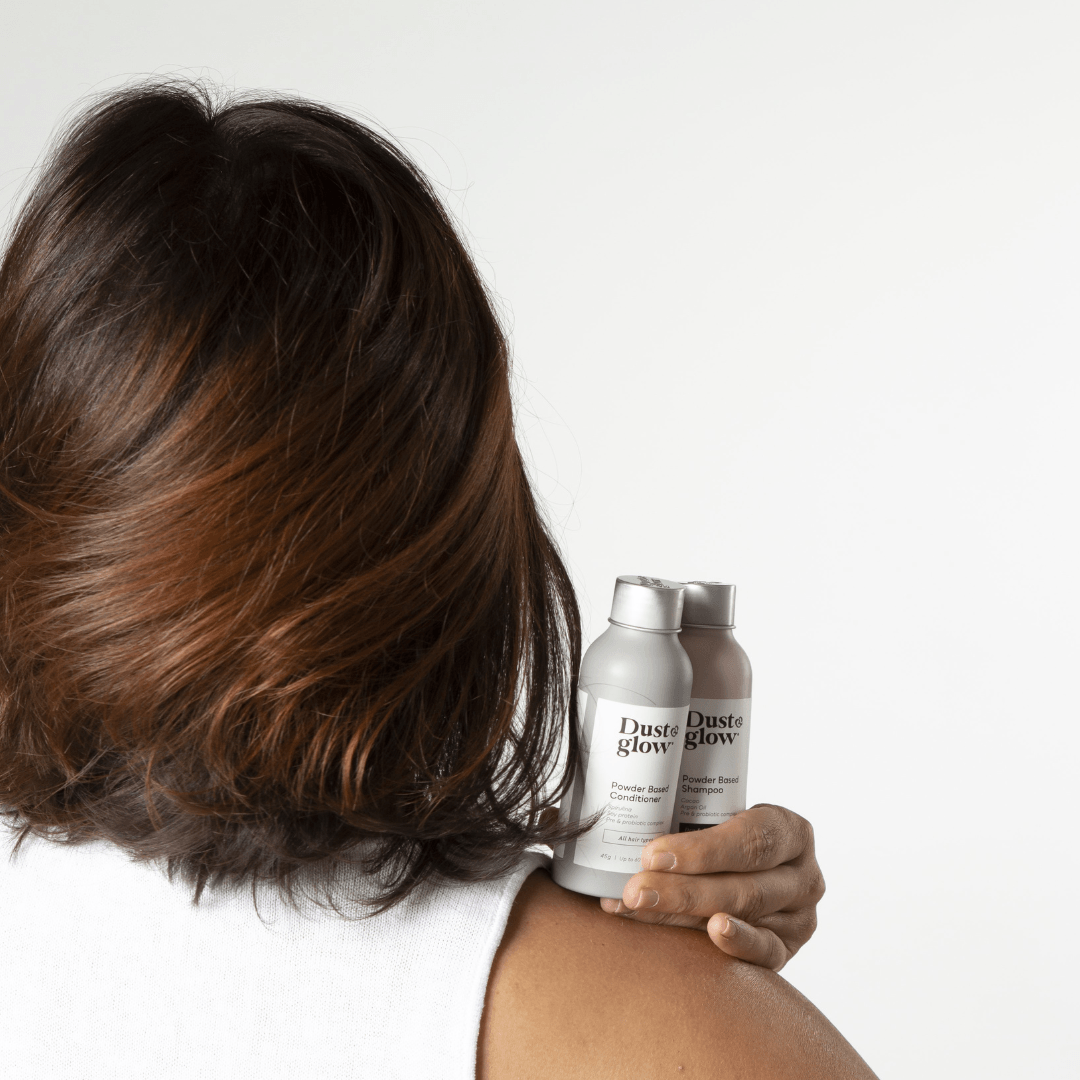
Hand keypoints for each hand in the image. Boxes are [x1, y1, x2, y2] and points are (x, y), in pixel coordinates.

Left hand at [599, 804, 823, 970]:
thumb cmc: (709, 838)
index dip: (703, 848)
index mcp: (789, 829)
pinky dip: (737, 944)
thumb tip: (553, 814)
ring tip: (640, 907)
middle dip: (684, 887)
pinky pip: (765, 954)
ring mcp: (799, 917)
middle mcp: (803, 873)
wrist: (736, 876)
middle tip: (634, 888)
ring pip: (743, 915)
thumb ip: (652, 807)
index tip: (651, 854)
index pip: (752, 837)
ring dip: (686, 914)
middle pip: (745, 882)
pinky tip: (710, 934)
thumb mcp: (700, 814)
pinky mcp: (787, 951)